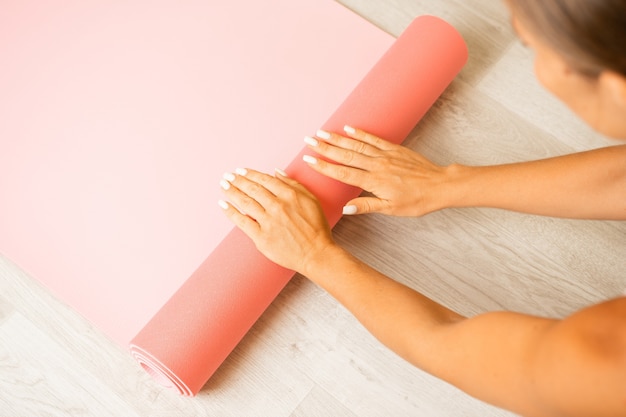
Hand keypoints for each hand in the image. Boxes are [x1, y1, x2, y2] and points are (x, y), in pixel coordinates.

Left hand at [219, 168, 336, 275]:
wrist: (316, 254)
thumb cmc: (316, 228)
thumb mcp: (311, 200)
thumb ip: (294, 184)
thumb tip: (277, 172)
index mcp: (289, 195)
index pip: (265, 180)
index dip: (250, 174)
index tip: (240, 171)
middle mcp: (277, 206)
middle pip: (252, 189)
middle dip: (237, 180)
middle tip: (228, 176)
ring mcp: (268, 222)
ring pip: (245, 202)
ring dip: (231, 191)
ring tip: (223, 185)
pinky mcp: (261, 237)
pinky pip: (242, 221)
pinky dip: (230, 212)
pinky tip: (223, 204)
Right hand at [303, 126, 449, 216]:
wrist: (440, 185)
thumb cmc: (417, 200)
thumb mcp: (392, 209)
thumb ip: (367, 206)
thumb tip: (346, 208)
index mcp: (374, 182)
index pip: (343, 173)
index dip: (324, 166)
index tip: (309, 160)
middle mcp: (377, 165)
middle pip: (345, 155)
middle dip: (325, 148)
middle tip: (308, 140)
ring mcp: (385, 155)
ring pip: (356, 145)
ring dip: (338, 138)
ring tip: (321, 132)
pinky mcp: (394, 149)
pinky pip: (373, 139)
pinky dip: (360, 134)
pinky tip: (348, 128)